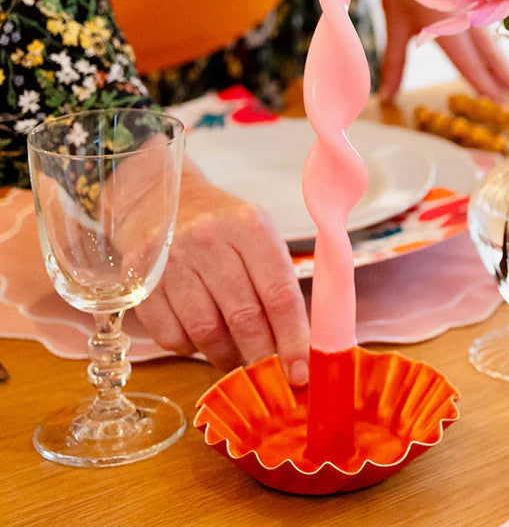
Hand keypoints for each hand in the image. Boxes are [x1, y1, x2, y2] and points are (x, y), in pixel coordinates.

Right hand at [136, 157, 309, 386]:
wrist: (158, 197)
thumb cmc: (220, 224)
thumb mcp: (257, 234)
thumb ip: (277, 280)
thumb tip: (297, 344)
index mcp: (250, 226)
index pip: (279, 293)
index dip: (293, 338)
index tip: (301, 371)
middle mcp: (209, 240)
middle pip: (244, 317)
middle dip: (262, 357)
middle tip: (272, 379)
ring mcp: (171, 261)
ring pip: (206, 333)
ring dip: (226, 357)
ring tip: (237, 359)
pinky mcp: (139, 282)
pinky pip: (172, 337)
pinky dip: (191, 349)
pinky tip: (200, 339)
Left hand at [378, 0, 508, 106]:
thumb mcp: (395, 26)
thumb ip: (394, 63)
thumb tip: (388, 96)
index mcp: (448, 28)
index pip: (470, 64)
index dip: (486, 85)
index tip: (501, 105)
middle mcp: (467, 24)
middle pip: (493, 60)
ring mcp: (476, 16)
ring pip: (496, 50)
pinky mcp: (477, 11)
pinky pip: (492, 40)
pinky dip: (501, 58)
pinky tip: (505, 69)